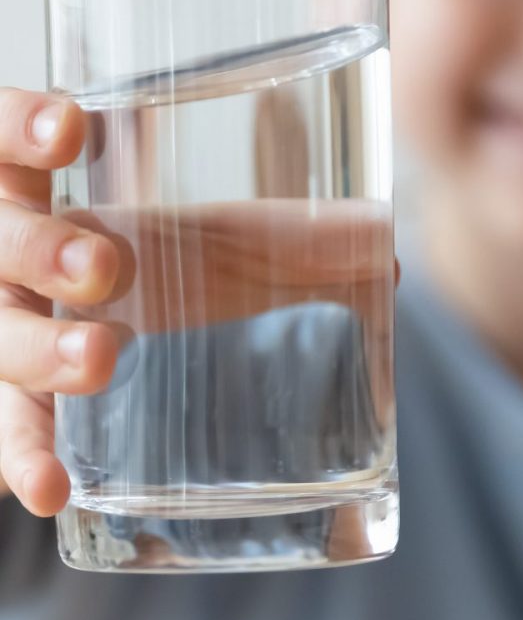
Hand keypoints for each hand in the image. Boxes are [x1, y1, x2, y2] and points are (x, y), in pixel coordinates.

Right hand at [0, 88, 396, 519]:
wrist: (81, 338)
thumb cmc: (144, 265)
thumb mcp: (200, 242)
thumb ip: (283, 239)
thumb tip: (387, 246)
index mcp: (38, 187)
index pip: (8, 140)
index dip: (24, 129)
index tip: (73, 131)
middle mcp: (4, 254)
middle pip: (1, 240)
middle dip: (44, 249)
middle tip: (107, 266)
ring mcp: (1, 328)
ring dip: (42, 351)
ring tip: (102, 359)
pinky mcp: (10, 402)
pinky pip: (6, 430)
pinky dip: (24, 459)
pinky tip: (52, 490)